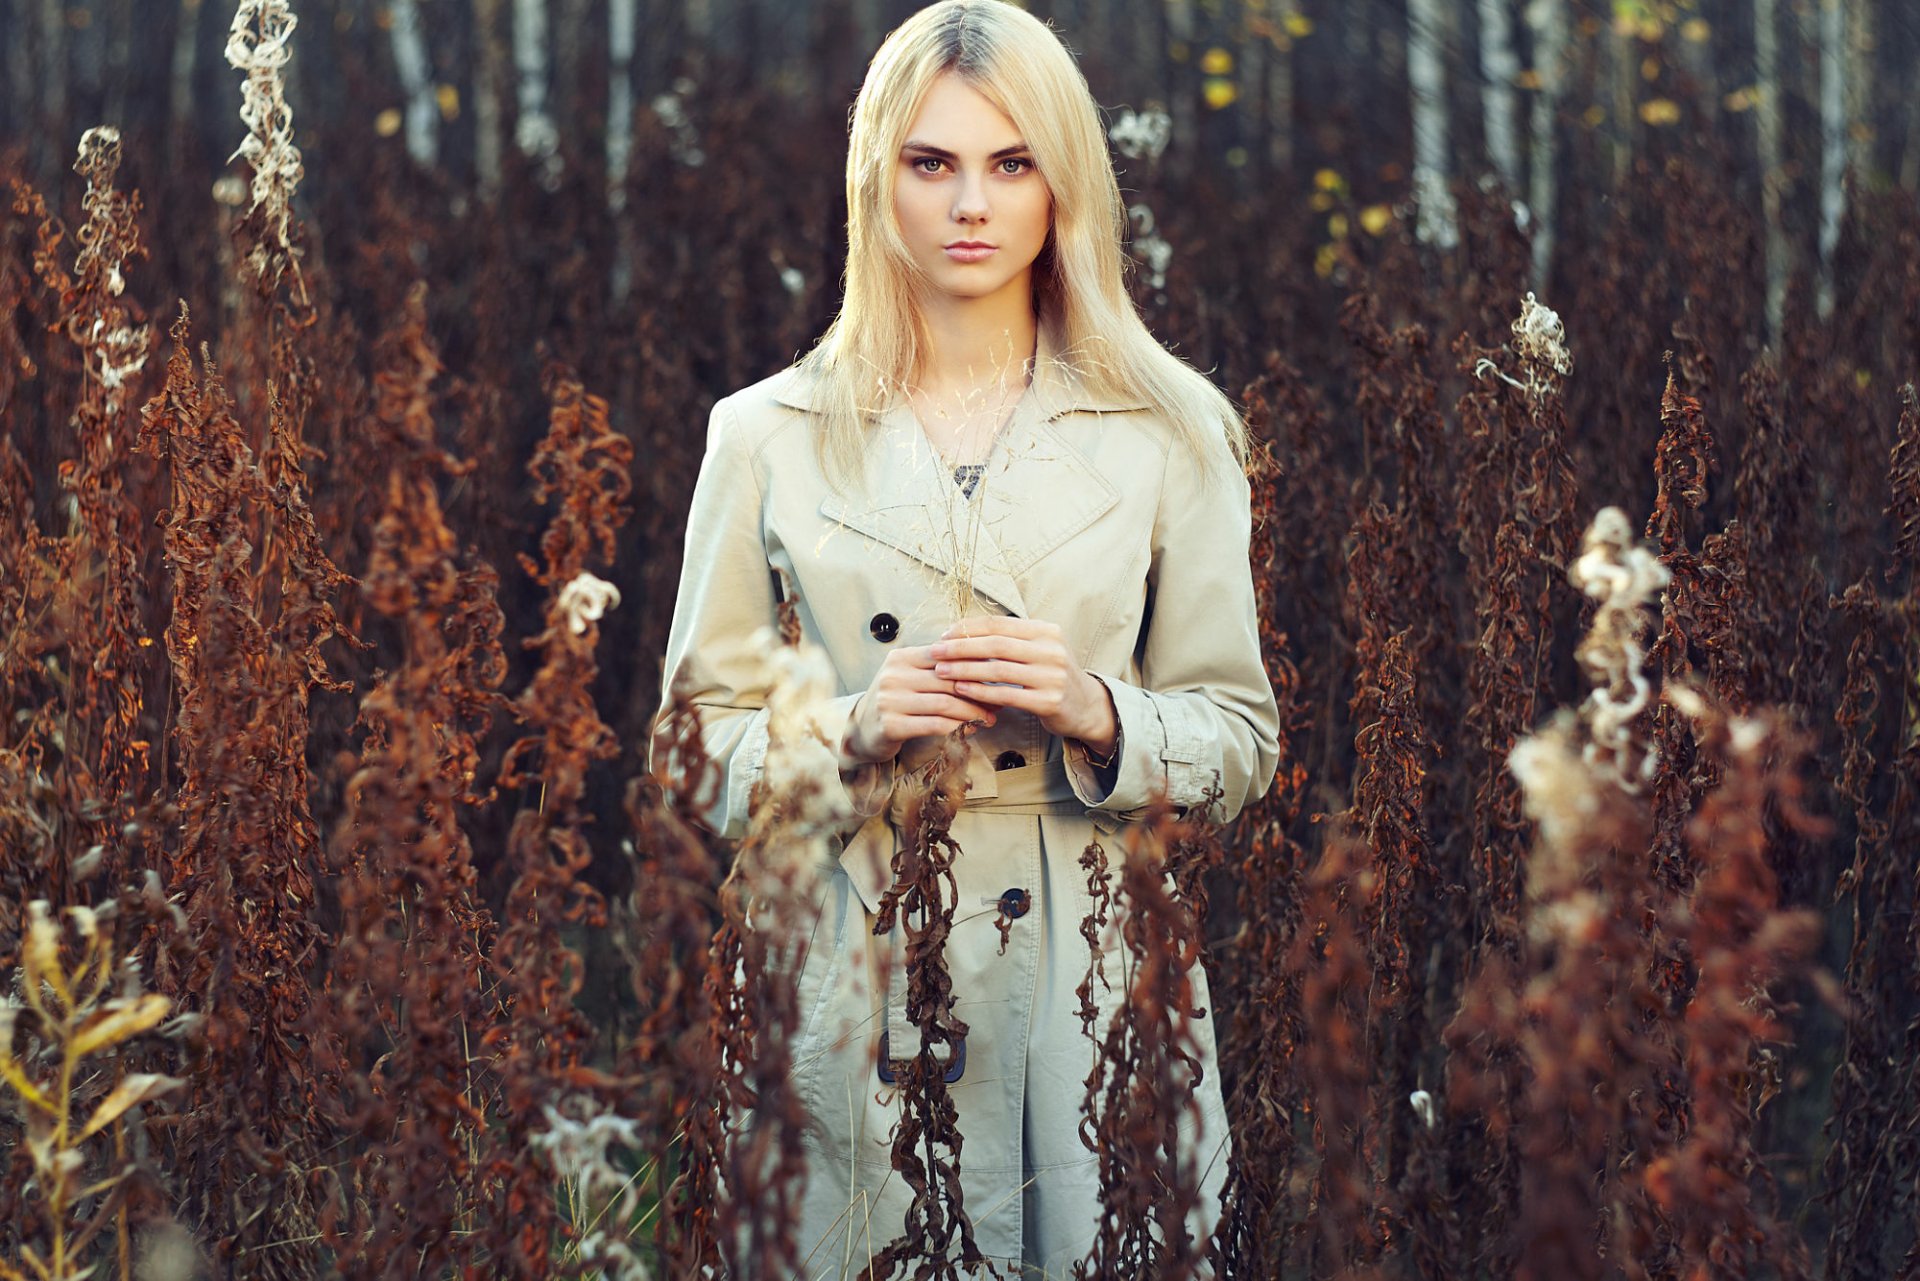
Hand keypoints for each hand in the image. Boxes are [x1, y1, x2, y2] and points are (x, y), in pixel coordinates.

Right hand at [843, 644, 997, 763]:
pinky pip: (934, 725)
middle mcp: (894, 675)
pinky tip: (971, 730)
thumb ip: (939, 668)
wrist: (861, 730)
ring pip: (944, 703)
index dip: (974, 664)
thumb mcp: (911, 676)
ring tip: (990, 718)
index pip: (945, 655)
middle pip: (948, 680)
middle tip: (1000, 701)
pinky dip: (957, 728)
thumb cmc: (896, 701)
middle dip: (979, 691)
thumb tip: (985, 663)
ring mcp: (890, 700)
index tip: (998, 674)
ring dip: (972, 712)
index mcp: (901, 657)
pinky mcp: (891, 725)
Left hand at [929, 616, 1117, 752]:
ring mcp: (1052, 676)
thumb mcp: (1040, 649)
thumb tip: (963, 631)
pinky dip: (980, 692)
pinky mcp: (1048, 702)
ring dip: (964, 670)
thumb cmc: (1052, 675)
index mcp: (1046, 631)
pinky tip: (961, 690)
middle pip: (996, 645)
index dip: (968, 628)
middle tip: (935, 652)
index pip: (998, 624)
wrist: (1086, 706)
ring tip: (942, 672)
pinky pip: (1006, 695)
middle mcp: (1051, 650)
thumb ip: (1011, 639)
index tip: (944, 635)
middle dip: (960, 648)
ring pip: (998, 669)